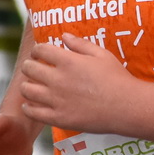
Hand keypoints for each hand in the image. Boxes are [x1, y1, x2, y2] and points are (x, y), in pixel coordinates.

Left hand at [17, 33, 135, 132]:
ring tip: (31, 85)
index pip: (40, 50)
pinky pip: (33, 112)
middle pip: (29, 68)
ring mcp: (56, 100)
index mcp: (68, 61)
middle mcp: (58, 79)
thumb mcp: (101, 54)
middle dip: (29, 65)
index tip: (39, 53)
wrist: (127, 106)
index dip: (37, 50)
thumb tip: (64, 36)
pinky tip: (30, 105)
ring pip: (26, 90)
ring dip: (26, 85)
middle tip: (33, 68)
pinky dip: (28, 107)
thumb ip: (80, 44)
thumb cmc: (117, 79)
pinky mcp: (58, 118)